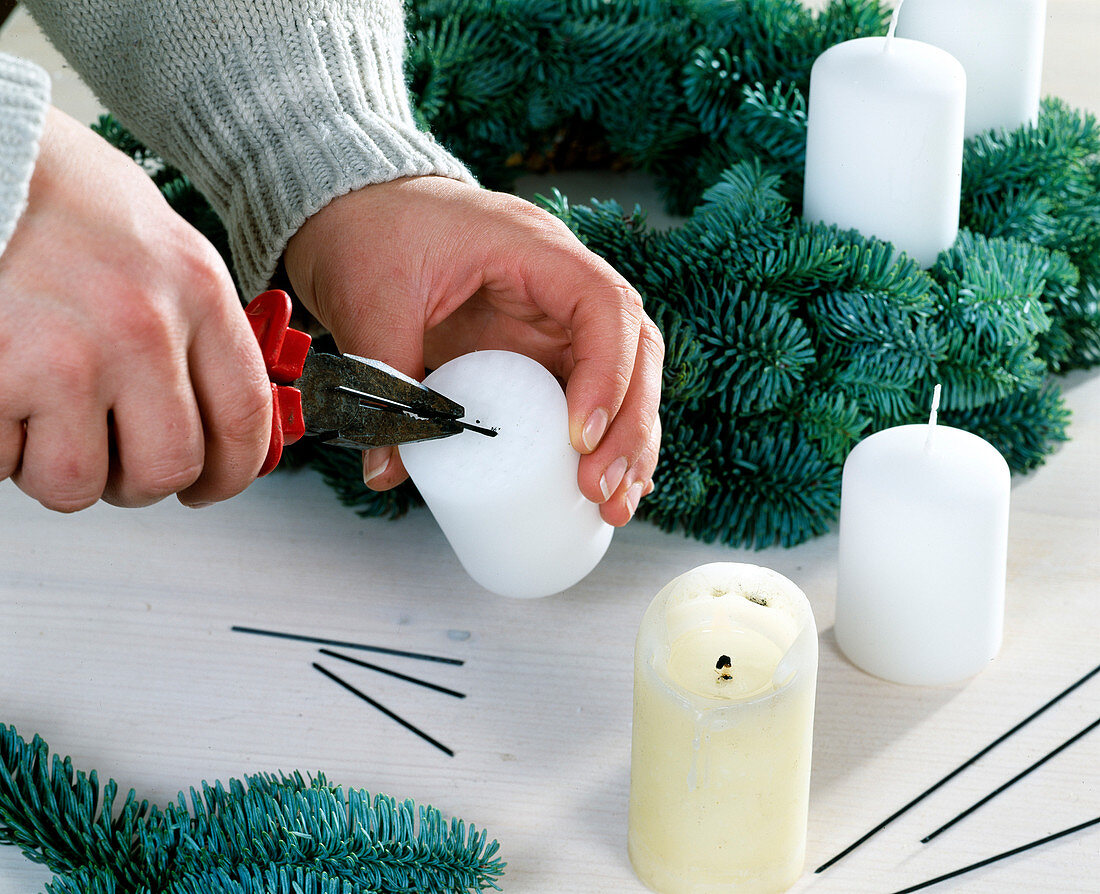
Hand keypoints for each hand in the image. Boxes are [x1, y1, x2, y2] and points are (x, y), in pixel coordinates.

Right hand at [0, 108, 271, 510]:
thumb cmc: (62, 198)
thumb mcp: (163, 252)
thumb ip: (196, 334)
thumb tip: (218, 417)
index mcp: (197, 294)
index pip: (246, 418)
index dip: (231, 472)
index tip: (210, 485)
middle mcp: (142, 328)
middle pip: (168, 468)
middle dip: (137, 481)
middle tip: (111, 458)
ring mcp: (68, 356)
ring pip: (79, 483)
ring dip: (56, 467)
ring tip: (41, 413)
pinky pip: (2, 462)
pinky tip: (1, 392)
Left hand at [283, 176, 662, 525]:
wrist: (356, 209)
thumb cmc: (370, 231)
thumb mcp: (371, 299)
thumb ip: (381, 378)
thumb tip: (388, 473)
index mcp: (534, 251)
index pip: (604, 305)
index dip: (609, 373)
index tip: (579, 436)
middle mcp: (560, 286)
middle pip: (635, 350)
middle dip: (629, 425)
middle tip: (599, 489)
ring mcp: (553, 321)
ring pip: (625, 379)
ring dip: (629, 443)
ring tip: (611, 506)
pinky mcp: (536, 352)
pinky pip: (587, 395)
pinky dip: (603, 441)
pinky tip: (606, 488)